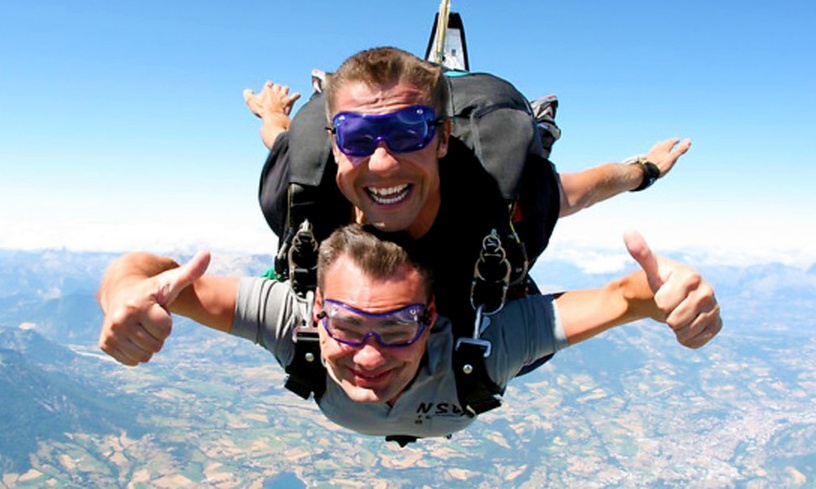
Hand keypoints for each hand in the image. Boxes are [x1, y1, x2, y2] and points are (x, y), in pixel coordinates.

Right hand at [98, 251, 210, 365]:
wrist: (121, 291)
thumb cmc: (152, 289)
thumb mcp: (171, 280)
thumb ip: (191, 271)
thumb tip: (207, 253)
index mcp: (138, 306)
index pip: (165, 331)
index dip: (167, 323)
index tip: (159, 310)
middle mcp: (120, 320)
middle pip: (156, 346)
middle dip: (158, 335)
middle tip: (150, 319)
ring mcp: (110, 333)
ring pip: (144, 356)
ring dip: (148, 345)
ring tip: (142, 326)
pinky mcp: (104, 344)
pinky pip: (132, 361)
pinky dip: (136, 352)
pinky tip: (133, 335)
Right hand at [243, 81, 300, 119]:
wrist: (273, 117)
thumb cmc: (262, 110)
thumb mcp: (250, 102)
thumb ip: (247, 94)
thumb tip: (248, 90)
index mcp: (267, 90)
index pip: (268, 84)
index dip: (268, 86)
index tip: (267, 90)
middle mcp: (276, 91)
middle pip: (277, 86)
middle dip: (277, 89)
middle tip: (275, 93)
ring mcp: (284, 96)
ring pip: (286, 88)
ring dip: (285, 91)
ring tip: (284, 94)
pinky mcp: (290, 101)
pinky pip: (295, 96)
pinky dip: (296, 96)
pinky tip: (297, 96)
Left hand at [624, 230, 721, 348]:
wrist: (672, 295)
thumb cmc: (660, 279)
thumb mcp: (650, 267)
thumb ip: (640, 251)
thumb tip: (627, 231)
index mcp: (692, 277)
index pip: (665, 305)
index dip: (659, 302)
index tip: (664, 292)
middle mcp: (708, 292)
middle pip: (675, 321)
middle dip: (667, 316)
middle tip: (670, 305)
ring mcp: (715, 309)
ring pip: (685, 333)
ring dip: (675, 328)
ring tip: (677, 313)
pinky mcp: (717, 325)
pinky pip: (695, 342)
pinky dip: (686, 339)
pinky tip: (686, 325)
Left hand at [644, 138, 691, 178]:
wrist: (645, 172)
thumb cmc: (660, 165)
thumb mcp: (673, 158)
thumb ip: (680, 150)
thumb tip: (689, 140)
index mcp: (663, 148)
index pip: (670, 142)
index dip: (674, 141)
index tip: (678, 140)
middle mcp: (656, 149)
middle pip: (662, 143)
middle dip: (667, 142)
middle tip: (670, 141)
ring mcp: (650, 154)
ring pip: (655, 147)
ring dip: (659, 146)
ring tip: (660, 145)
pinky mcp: (645, 159)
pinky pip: (650, 154)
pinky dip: (653, 152)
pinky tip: (651, 155)